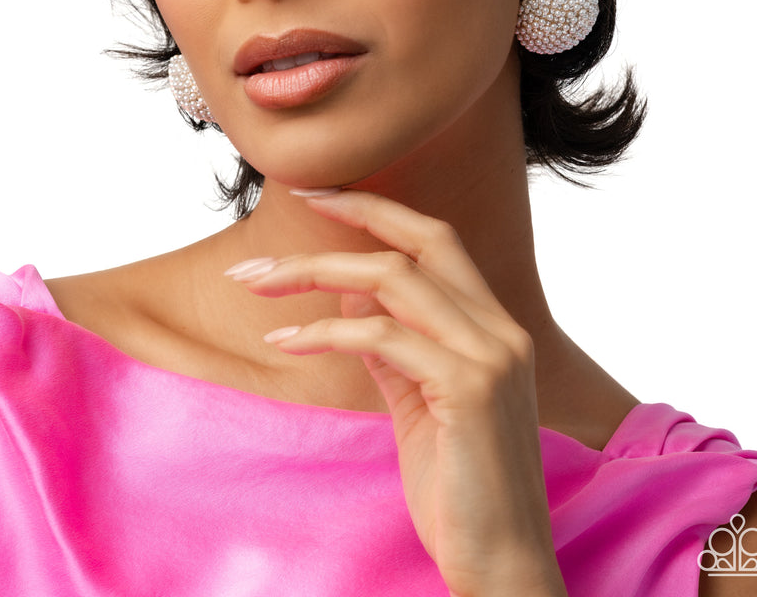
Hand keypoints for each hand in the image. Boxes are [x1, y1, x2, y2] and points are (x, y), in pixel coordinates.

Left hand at [230, 189, 566, 596]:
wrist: (501, 564)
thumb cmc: (458, 487)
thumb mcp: (418, 402)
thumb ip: (392, 344)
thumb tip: (347, 291)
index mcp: (493, 327)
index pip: (436, 241)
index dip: (377, 210)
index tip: (318, 196)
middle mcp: (500, 329)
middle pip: (421, 240)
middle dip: (350, 215)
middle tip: (287, 214)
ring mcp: (489, 355)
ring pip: (392, 278)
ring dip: (313, 272)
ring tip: (255, 283)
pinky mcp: (469, 388)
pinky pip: (382, 336)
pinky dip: (326, 329)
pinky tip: (285, 341)